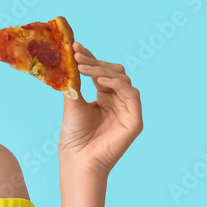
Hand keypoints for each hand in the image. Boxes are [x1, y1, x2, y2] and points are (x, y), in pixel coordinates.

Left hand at [58, 42, 142, 177]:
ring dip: (102, 70)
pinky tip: (99, 80)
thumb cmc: (74, 135)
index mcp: (104, 97)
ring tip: (83, 68)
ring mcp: (128, 110)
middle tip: (77, 55)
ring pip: (123, 79)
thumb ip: (76, 82)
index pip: (101, 72)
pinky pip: (131, 94)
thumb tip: (70, 59)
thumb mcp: (73, 103)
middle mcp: (118, 101)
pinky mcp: (135, 120)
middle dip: (95, 62)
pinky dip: (117, 83)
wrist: (77, 159)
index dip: (90, 59)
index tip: (75, 47)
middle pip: (114, 72)